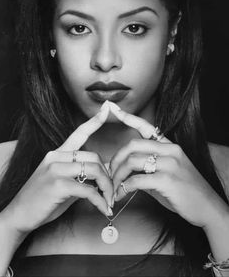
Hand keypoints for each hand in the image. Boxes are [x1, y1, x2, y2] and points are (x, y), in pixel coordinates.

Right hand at [0, 102, 113, 236]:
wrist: (18, 215)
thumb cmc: (42, 199)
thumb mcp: (62, 181)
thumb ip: (80, 175)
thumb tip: (104, 175)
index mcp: (57, 153)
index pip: (79, 132)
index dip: (95, 120)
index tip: (107, 108)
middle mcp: (56, 156)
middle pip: (94, 157)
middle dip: (108, 176)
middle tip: (112, 192)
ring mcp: (56, 169)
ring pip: (94, 170)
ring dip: (107, 188)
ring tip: (109, 202)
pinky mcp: (58, 185)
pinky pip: (89, 191)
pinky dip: (100, 202)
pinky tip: (103, 210)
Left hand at [109, 104, 226, 228]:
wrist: (207, 208)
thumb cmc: (185, 192)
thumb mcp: (167, 174)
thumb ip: (147, 168)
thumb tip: (123, 170)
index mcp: (170, 146)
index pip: (146, 127)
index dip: (129, 117)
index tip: (114, 108)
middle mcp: (170, 150)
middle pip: (133, 145)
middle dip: (116, 159)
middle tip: (109, 174)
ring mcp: (170, 164)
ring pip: (132, 161)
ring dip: (117, 176)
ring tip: (114, 188)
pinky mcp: (167, 180)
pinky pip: (137, 180)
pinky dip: (124, 188)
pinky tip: (120, 195)